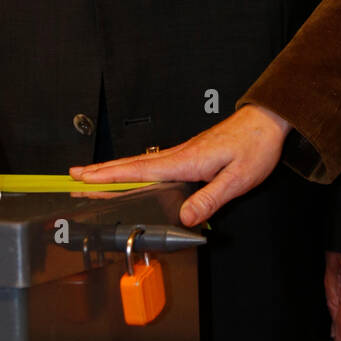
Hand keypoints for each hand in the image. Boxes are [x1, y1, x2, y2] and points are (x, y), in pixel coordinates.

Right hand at [70, 104, 290, 225]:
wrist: (266, 122)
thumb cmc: (255, 147)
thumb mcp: (238, 179)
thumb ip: (210, 198)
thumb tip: (185, 218)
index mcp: (187, 160)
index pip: (141, 171)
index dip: (111, 176)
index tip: (86, 178)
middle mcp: (180, 154)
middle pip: (132, 164)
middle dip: (101, 170)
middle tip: (74, 174)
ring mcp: (183, 152)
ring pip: (140, 162)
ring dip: (113, 167)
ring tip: (91, 173)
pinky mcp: (189, 152)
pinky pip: (152, 161)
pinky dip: (132, 166)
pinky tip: (129, 171)